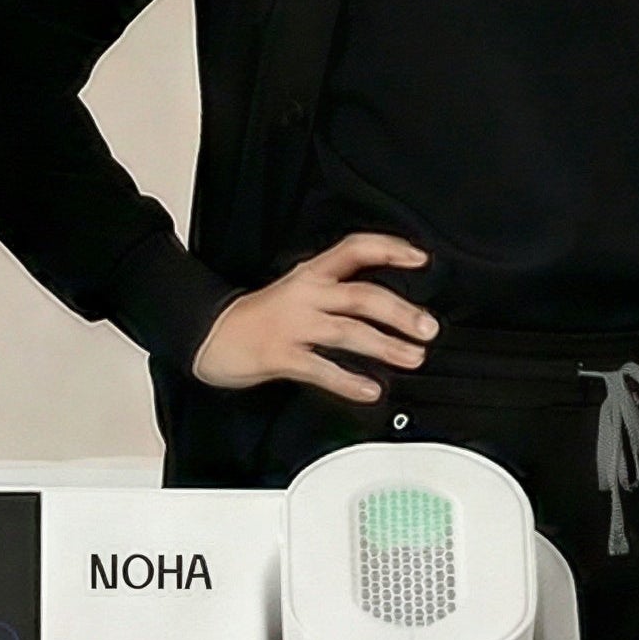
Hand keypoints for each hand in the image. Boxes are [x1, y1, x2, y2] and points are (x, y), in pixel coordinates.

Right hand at [191, 233, 436, 403]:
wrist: (210, 335)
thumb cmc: (260, 317)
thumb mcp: (297, 291)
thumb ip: (335, 293)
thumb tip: (388, 308)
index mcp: (311, 274)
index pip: (355, 249)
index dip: (389, 250)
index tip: (420, 259)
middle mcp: (305, 295)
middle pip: (361, 296)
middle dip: (400, 312)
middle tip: (428, 327)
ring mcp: (292, 325)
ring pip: (348, 331)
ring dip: (385, 346)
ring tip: (412, 357)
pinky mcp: (280, 355)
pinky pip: (321, 369)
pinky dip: (349, 381)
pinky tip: (370, 390)